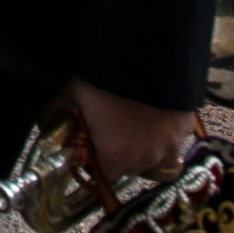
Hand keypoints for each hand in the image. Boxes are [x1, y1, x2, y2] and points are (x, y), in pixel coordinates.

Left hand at [55, 76, 195, 188]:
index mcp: (116, 158)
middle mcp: (146, 159)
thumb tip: (46, 123)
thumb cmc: (104, 80)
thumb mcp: (71, 94)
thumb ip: (57, 114)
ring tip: (138, 129)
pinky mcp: (187, 128)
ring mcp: (171, 146)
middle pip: (132, 169)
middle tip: (114, 133)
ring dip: (148, 150)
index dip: (97, 165)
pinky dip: (167, 134)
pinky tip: (157, 115)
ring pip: (160, 160)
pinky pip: (177, 140)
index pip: (105, 177)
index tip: (93, 150)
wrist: (147, 55)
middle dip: (123, 156)